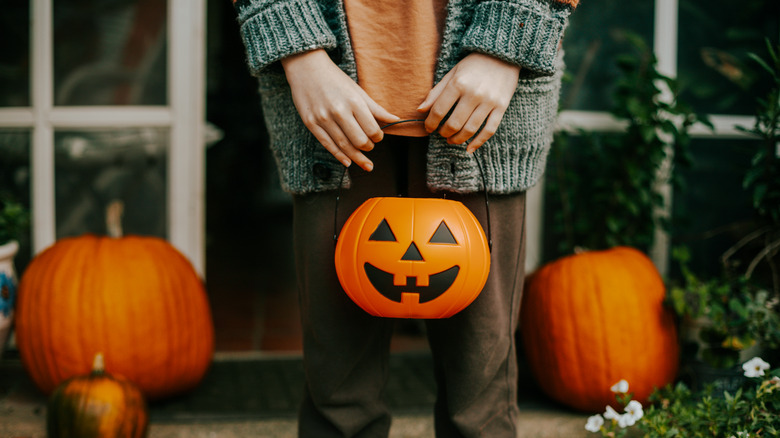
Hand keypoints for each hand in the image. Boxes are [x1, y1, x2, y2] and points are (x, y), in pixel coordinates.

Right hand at [281, 49, 399, 170]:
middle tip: (370, 147)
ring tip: (365, 163)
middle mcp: (339, 111)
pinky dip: (339, 156)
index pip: (372, 129)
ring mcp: (323, 118)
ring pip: (344, 146)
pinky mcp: (310, 123)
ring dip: (356, 157)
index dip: (378, 137)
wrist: (306, 68)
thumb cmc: (335, 79)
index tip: (378, 137)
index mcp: (354, 102)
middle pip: (359, 141)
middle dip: (368, 148)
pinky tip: (347, 162)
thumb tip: (396, 119)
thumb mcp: (358, 91)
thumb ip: (376, 108)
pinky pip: (327, 145)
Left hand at [417, 53, 520, 152]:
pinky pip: (489, 130)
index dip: (431, 123)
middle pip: (454, 123)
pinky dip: (478, 142)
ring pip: (470, 129)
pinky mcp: (501, 107)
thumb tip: (420, 110)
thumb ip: (436, 92)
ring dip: (458, 139)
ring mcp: (489, 101)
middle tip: (441, 133)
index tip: (428, 127)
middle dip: (444, 132)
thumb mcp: (452, 74)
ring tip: (451, 140)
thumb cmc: (473, 65)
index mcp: (458, 84)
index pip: (439, 110)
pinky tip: (469, 148)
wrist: (503, 55)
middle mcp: (474, 93)